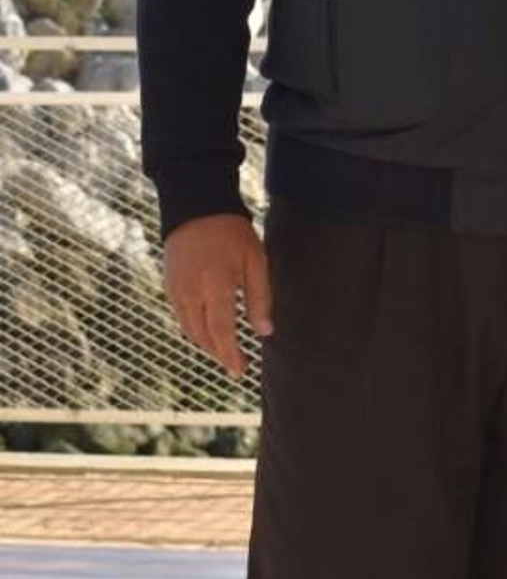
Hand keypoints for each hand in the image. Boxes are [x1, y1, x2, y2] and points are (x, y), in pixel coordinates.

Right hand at [162, 213, 272, 377]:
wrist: (196, 207)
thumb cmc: (232, 233)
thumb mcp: (255, 261)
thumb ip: (260, 298)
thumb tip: (265, 332)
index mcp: (216, 286)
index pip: (222, 332)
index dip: (230, 355)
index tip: (240, 371)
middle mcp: (191, 292)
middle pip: (203, 336)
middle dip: (219, 354)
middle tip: (236, 366)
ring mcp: (176, 289)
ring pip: (189, 329)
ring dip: (206, 345)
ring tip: (224, 352)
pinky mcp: (169, 285)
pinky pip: (181, 316)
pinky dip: (194, 330)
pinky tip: (208, 333)